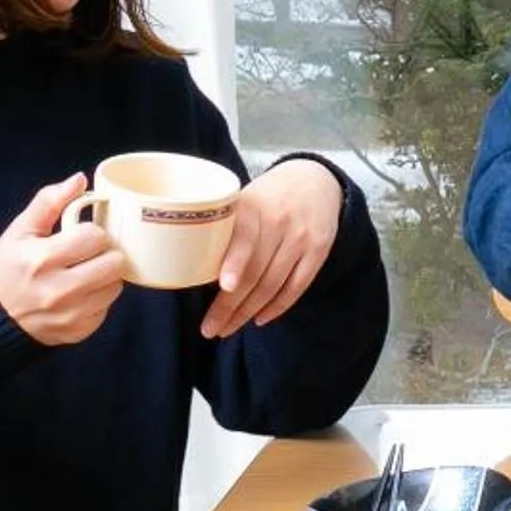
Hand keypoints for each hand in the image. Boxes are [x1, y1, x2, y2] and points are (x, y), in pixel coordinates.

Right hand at [0, 175, 126, 345]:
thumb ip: (49, 202)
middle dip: (105, 253)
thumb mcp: (20, 231)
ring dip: (105, 276)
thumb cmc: (8, 268)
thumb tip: (79, 179)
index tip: (81, 236)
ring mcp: (70, 314)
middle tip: (89, 254)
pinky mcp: (79, 331)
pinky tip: (79, 293)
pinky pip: (107, 307)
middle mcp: (58, 290)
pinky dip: (98, 298)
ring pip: (115, 285)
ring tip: (85, 272)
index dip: (92, 233)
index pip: (95, 237)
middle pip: (114, 262)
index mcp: (41, 259)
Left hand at [205, 157, 347, 340]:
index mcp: (253, 207)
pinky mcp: (318, 251)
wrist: (314, 180)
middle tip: (211, 328)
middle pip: (256, 272)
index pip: (245, 238)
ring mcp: (301, 238)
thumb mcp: (242, 200)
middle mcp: (279, 223)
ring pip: (274, 284)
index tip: (225, 286)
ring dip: (248, 312)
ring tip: (227, 329)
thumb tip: (192, 268)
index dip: (235, 262)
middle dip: (231, 306)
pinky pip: (297, 286)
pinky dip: (277, 306)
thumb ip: (224, 228)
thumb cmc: (266, 197)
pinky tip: (259, 318)